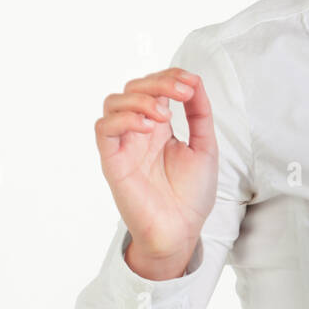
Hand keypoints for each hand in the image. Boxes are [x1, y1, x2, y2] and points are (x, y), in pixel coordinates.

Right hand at [94, 66, 217, 267]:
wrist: (182, 231)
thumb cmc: (192, 195)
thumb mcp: (204, 147)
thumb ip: (199, 114)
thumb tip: (195, 82)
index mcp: (160, 128)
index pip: (154, 88)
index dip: (170, 77)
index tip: (193, 83)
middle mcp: (139, 133)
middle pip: (133, 88)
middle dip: (159, 83)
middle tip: (183, 92)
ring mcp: (124, 146)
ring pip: (113, 102)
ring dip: (140, 99)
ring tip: (164, 116)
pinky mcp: (113, 162)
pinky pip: (104, 130)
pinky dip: (124, 119)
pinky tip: (148, 127)